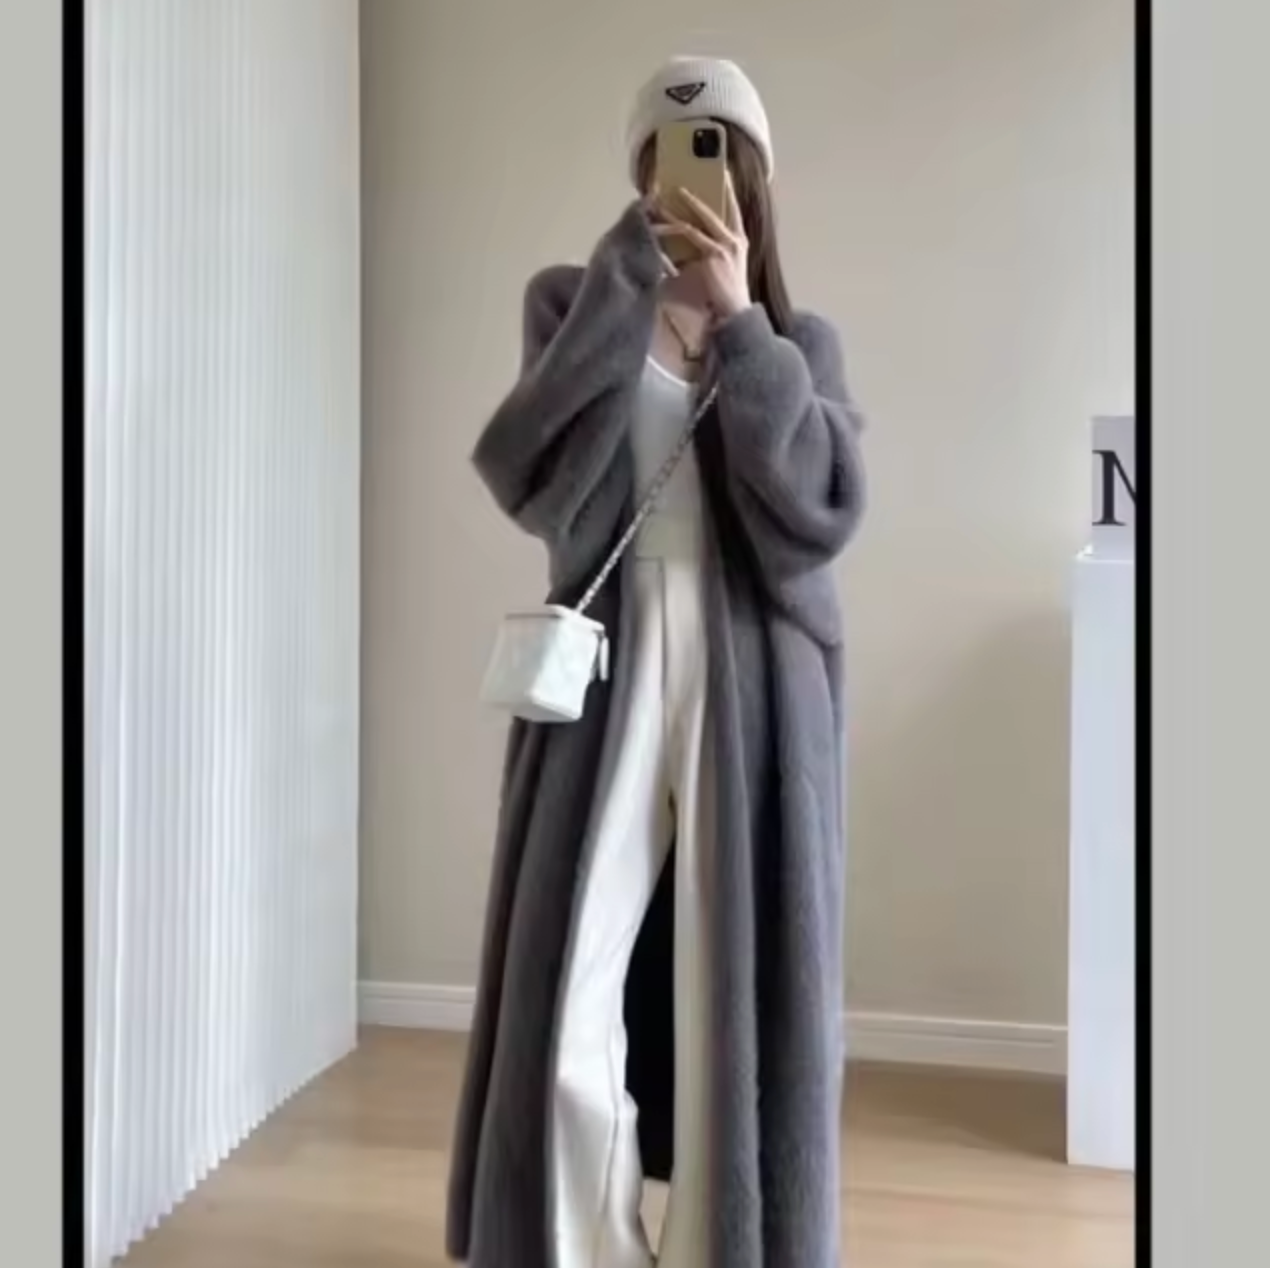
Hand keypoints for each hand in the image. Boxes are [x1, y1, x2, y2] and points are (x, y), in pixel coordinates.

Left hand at [650, 173, 751, 321]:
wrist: (733, 311)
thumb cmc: (723, 294)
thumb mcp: (719, 267)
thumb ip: (708, 252)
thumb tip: (686, 244)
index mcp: (739, 242)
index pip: (734, 211)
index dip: (729, 193)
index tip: (724, 177)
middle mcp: (736, 239)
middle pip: (719, 208)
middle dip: (704, 193)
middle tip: (689, 181)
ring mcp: (727, 244)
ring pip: (702, 218)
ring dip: (685, 205)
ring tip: (671, 195)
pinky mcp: (715, 252)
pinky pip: (693, 234)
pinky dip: (678, 227)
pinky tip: (666, 221)